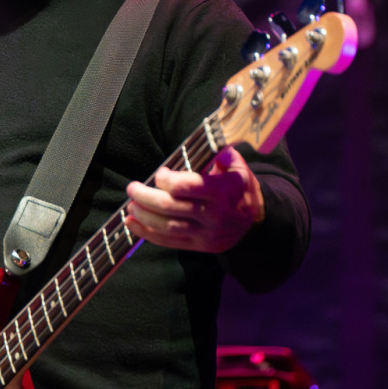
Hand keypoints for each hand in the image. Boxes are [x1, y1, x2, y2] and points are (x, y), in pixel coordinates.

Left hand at [125, 146, 264, 253]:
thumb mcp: (239, 168)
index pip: (188, 187)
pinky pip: (170, 242)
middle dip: (146, 197)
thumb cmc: (241, 189)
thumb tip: (209, 141)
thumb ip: (222, 154)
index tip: (159, 174)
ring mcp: (206, 234)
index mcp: (223, 192)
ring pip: (168, 227)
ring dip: (144, 216)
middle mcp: (214, 215)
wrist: (257, 223)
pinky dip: (148, 234)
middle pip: (172, 207)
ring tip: (131, 205)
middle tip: (132, 188)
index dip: (168, 180)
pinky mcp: (200, 247)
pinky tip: (133, 223)